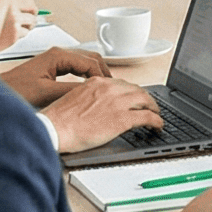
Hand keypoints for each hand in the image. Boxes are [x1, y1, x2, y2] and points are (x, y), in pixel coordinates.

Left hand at [0, 44, 112, 103]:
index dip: (103, 77)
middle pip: (92, 58)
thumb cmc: (15, 91)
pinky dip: (87, 75)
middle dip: (104, 72)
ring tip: (106, 88)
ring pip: (85, 62)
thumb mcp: (46, 93)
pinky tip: (90, 87)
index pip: (91, 62)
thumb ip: (70, 92)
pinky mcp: (53, 67)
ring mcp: (56, 59)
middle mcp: (59, 54)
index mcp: (58, 56)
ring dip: (97, 73)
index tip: (111, 89)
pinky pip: (77, 67)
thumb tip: (92, 93)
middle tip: (115, 88)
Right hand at [39, 77, 159, 151]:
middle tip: (149, 106)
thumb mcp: (75, 98)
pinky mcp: (122, 119)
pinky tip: (158, 125)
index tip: (133, 98)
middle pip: (136, 90)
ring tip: (156, 114)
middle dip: (144, 98)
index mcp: (96, 82)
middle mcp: (109, 88)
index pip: (121, 84)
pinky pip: (147, 117)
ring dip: (153, 108)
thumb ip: (91, 97)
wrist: (54, 129)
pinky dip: (156, 121)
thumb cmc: (58, 120)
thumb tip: (99, 106)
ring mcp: (117, 103)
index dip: (131, 92)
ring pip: (145, 100)